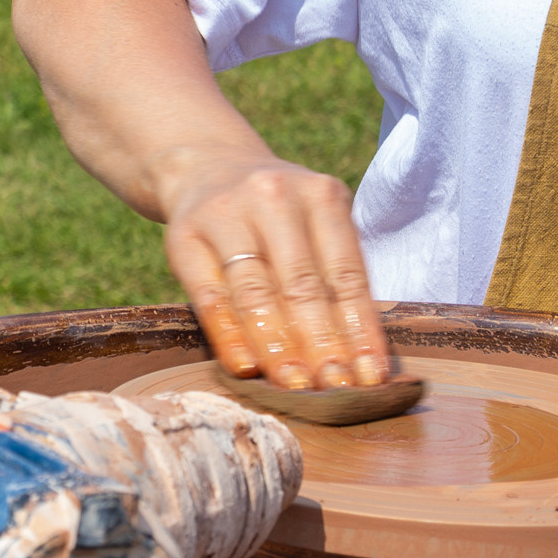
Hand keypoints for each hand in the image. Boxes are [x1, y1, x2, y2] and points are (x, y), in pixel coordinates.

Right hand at [162, 146, 395, 390]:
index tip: (372, 377)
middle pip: (303, 285)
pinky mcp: (185, 236)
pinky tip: (245, 368)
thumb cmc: (278, 216)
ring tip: (296, 387)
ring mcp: (228, 213)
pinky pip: (211, 296)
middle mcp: (276, 197)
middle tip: (336, 390)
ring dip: (279, 346)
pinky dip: (230, 336)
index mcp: (321, 196)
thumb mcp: (315, 224)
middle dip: (322, 344)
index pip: (346, 274)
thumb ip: (334, 277)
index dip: (359, 329)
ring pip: (257, 292)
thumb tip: (362, 360)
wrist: (208, 167)